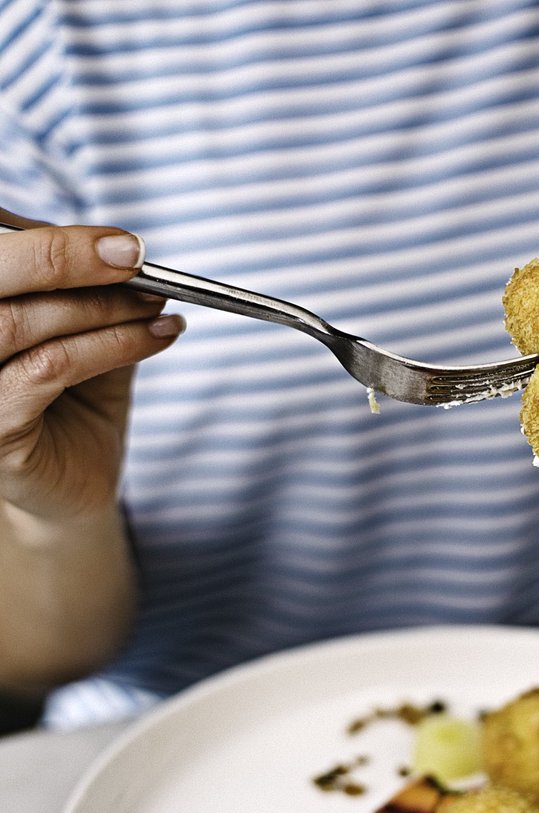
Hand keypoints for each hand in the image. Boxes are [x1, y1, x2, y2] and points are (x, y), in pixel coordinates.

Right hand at [0, 220, 183, 521]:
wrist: (74, 493)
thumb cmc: (75, 411)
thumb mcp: (87, 339)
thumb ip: (89, 295)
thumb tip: (122, 250)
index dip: (48, 234)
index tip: (122, 242)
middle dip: (67, 256)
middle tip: (136, 259)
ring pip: (21, 321)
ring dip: (102, 308)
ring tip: (157, 309)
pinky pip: (48, 368)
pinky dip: (110, 347)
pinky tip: (155, 340)